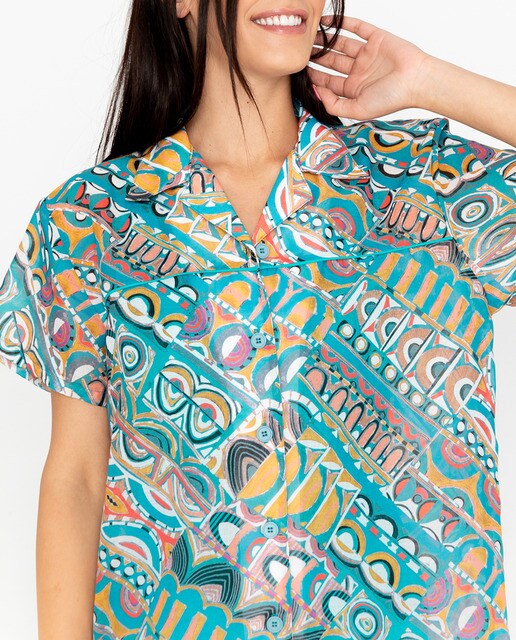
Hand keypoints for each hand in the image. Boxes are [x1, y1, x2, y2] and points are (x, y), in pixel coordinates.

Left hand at [308, 15, 432, 119]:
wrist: (416, 81)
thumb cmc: (390, 98)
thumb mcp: (357, 110)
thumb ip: (334, 105)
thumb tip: (316, 93)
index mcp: (355, 89)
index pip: (329, 82)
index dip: (315, 76)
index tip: (301, 70)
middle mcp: (360, 71)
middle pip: (332, 62)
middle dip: (317, 57)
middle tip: (302, 50)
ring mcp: (367, 54)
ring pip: (341, 45)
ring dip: (326, 40)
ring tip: (310, 35)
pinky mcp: (376, 38)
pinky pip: (357, 28)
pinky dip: (342, 23)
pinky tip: (328, 21)